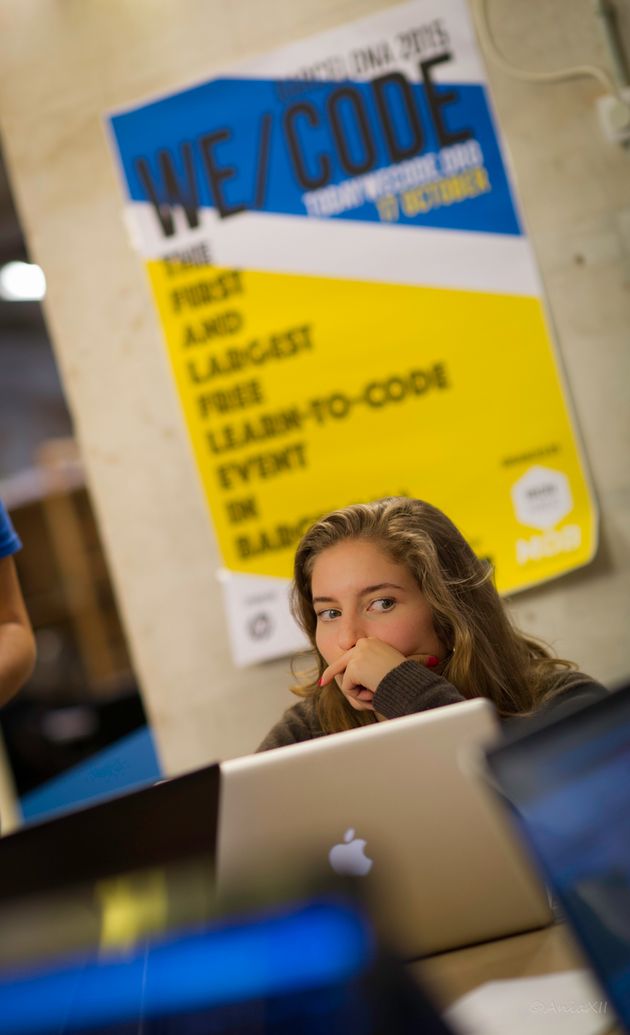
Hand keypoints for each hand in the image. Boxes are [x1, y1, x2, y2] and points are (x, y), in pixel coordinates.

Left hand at [320, 638, 439, 712]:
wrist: (409, 684)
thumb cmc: (411, 679)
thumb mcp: (403, 669)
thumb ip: (404, 665)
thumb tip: (435, 659)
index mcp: (374, 643)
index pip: (352, 654)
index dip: (339, 667)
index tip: (327, 676)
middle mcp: (364, 643)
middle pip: (341, 663)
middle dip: (331, 674)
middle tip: (321, 683)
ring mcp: (358, 653)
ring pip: (348, 679)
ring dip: (360, 692)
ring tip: (377, 690)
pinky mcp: (354, 665)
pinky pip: (349, 687)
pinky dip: (360, 694)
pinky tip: (373, 690)